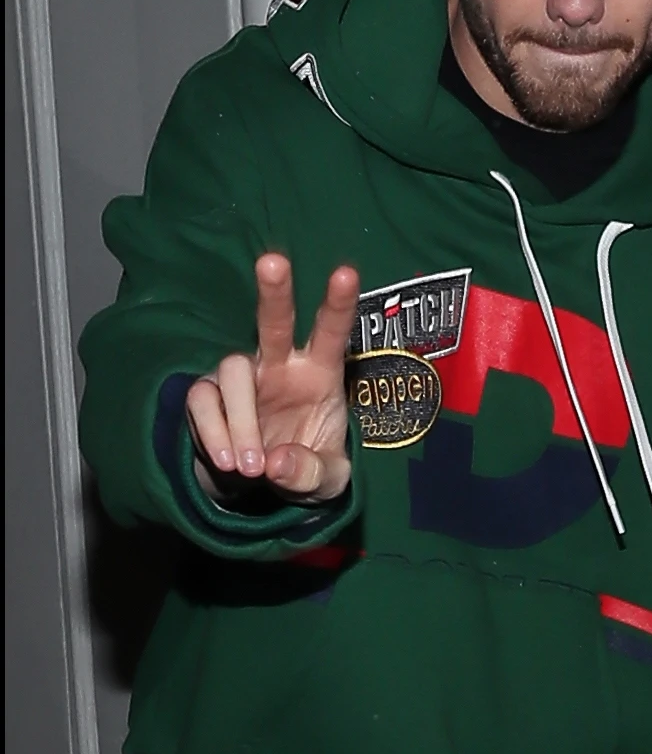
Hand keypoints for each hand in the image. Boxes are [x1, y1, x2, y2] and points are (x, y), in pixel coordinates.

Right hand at [186, 254, 359, 501]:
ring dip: (241, 420)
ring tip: (251, 468)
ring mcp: (242, 377)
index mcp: (320, 372)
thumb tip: (277, 462)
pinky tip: (227, 463)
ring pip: (233, 368)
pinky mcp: (208, 396)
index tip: (347, 273)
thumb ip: (311, 474)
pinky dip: (213, 432)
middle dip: (275, 291)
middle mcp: (280, 365)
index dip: (338, 303)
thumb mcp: (325, 483)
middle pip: (275, 320)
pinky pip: (202, 401)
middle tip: (273, 262)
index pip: (332, 332)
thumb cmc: (303, 469)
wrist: (258, 492)